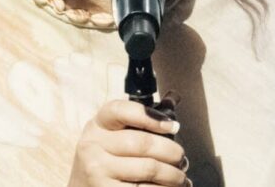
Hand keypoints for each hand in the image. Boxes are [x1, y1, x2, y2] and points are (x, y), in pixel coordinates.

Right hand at [67, 99, 188, 186]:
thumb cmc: (108, 161)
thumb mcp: (115, 138)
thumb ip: (141, 121)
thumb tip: (174, 97)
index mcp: (97, 125)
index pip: (121, 110)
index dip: (150, 116)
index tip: (173, 126)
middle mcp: (92, 146)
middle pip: (143, 142)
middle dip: (172, 152)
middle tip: (182, 159)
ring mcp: (96, 170)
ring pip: (149, 168)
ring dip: (173, 175)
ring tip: (181, 178)